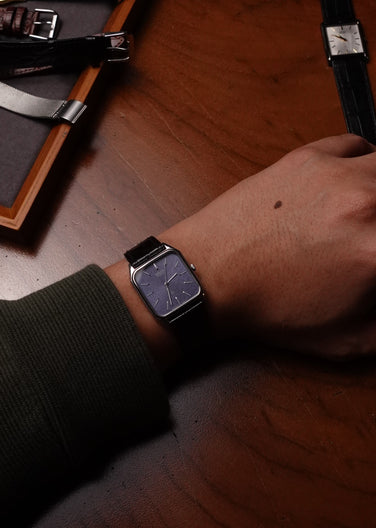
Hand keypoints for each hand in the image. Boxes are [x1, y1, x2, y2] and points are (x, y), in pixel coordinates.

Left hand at [159, 134, 375, 359]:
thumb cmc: (268, 309)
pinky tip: (353, 186)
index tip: (374, 262)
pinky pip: (359, 146)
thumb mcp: (345, 340)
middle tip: (368, 242)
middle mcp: (366, 203)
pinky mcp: (308, 157)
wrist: (209, 276)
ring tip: (367, 215)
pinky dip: (365, 164)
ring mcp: (337, 173)